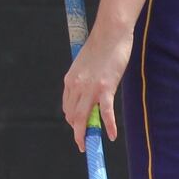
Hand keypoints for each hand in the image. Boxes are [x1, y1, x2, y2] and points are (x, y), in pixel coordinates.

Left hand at [63, 23, 133, 150]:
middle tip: (83, 142)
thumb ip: (83, 79)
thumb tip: (87, 91)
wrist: (110, 33)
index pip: (67, 107)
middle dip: (77, 131)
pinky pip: (105, 113)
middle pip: (73, 116)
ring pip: (83, 118)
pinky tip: (112, 135)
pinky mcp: (105, 88)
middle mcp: (76, 85)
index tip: (79, 127)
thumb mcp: (84, 64)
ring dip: (86, 135)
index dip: (72, 120)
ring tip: (89, 145)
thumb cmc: (100, 46)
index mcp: (70, 80)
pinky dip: (108, 126)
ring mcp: (90, 88)